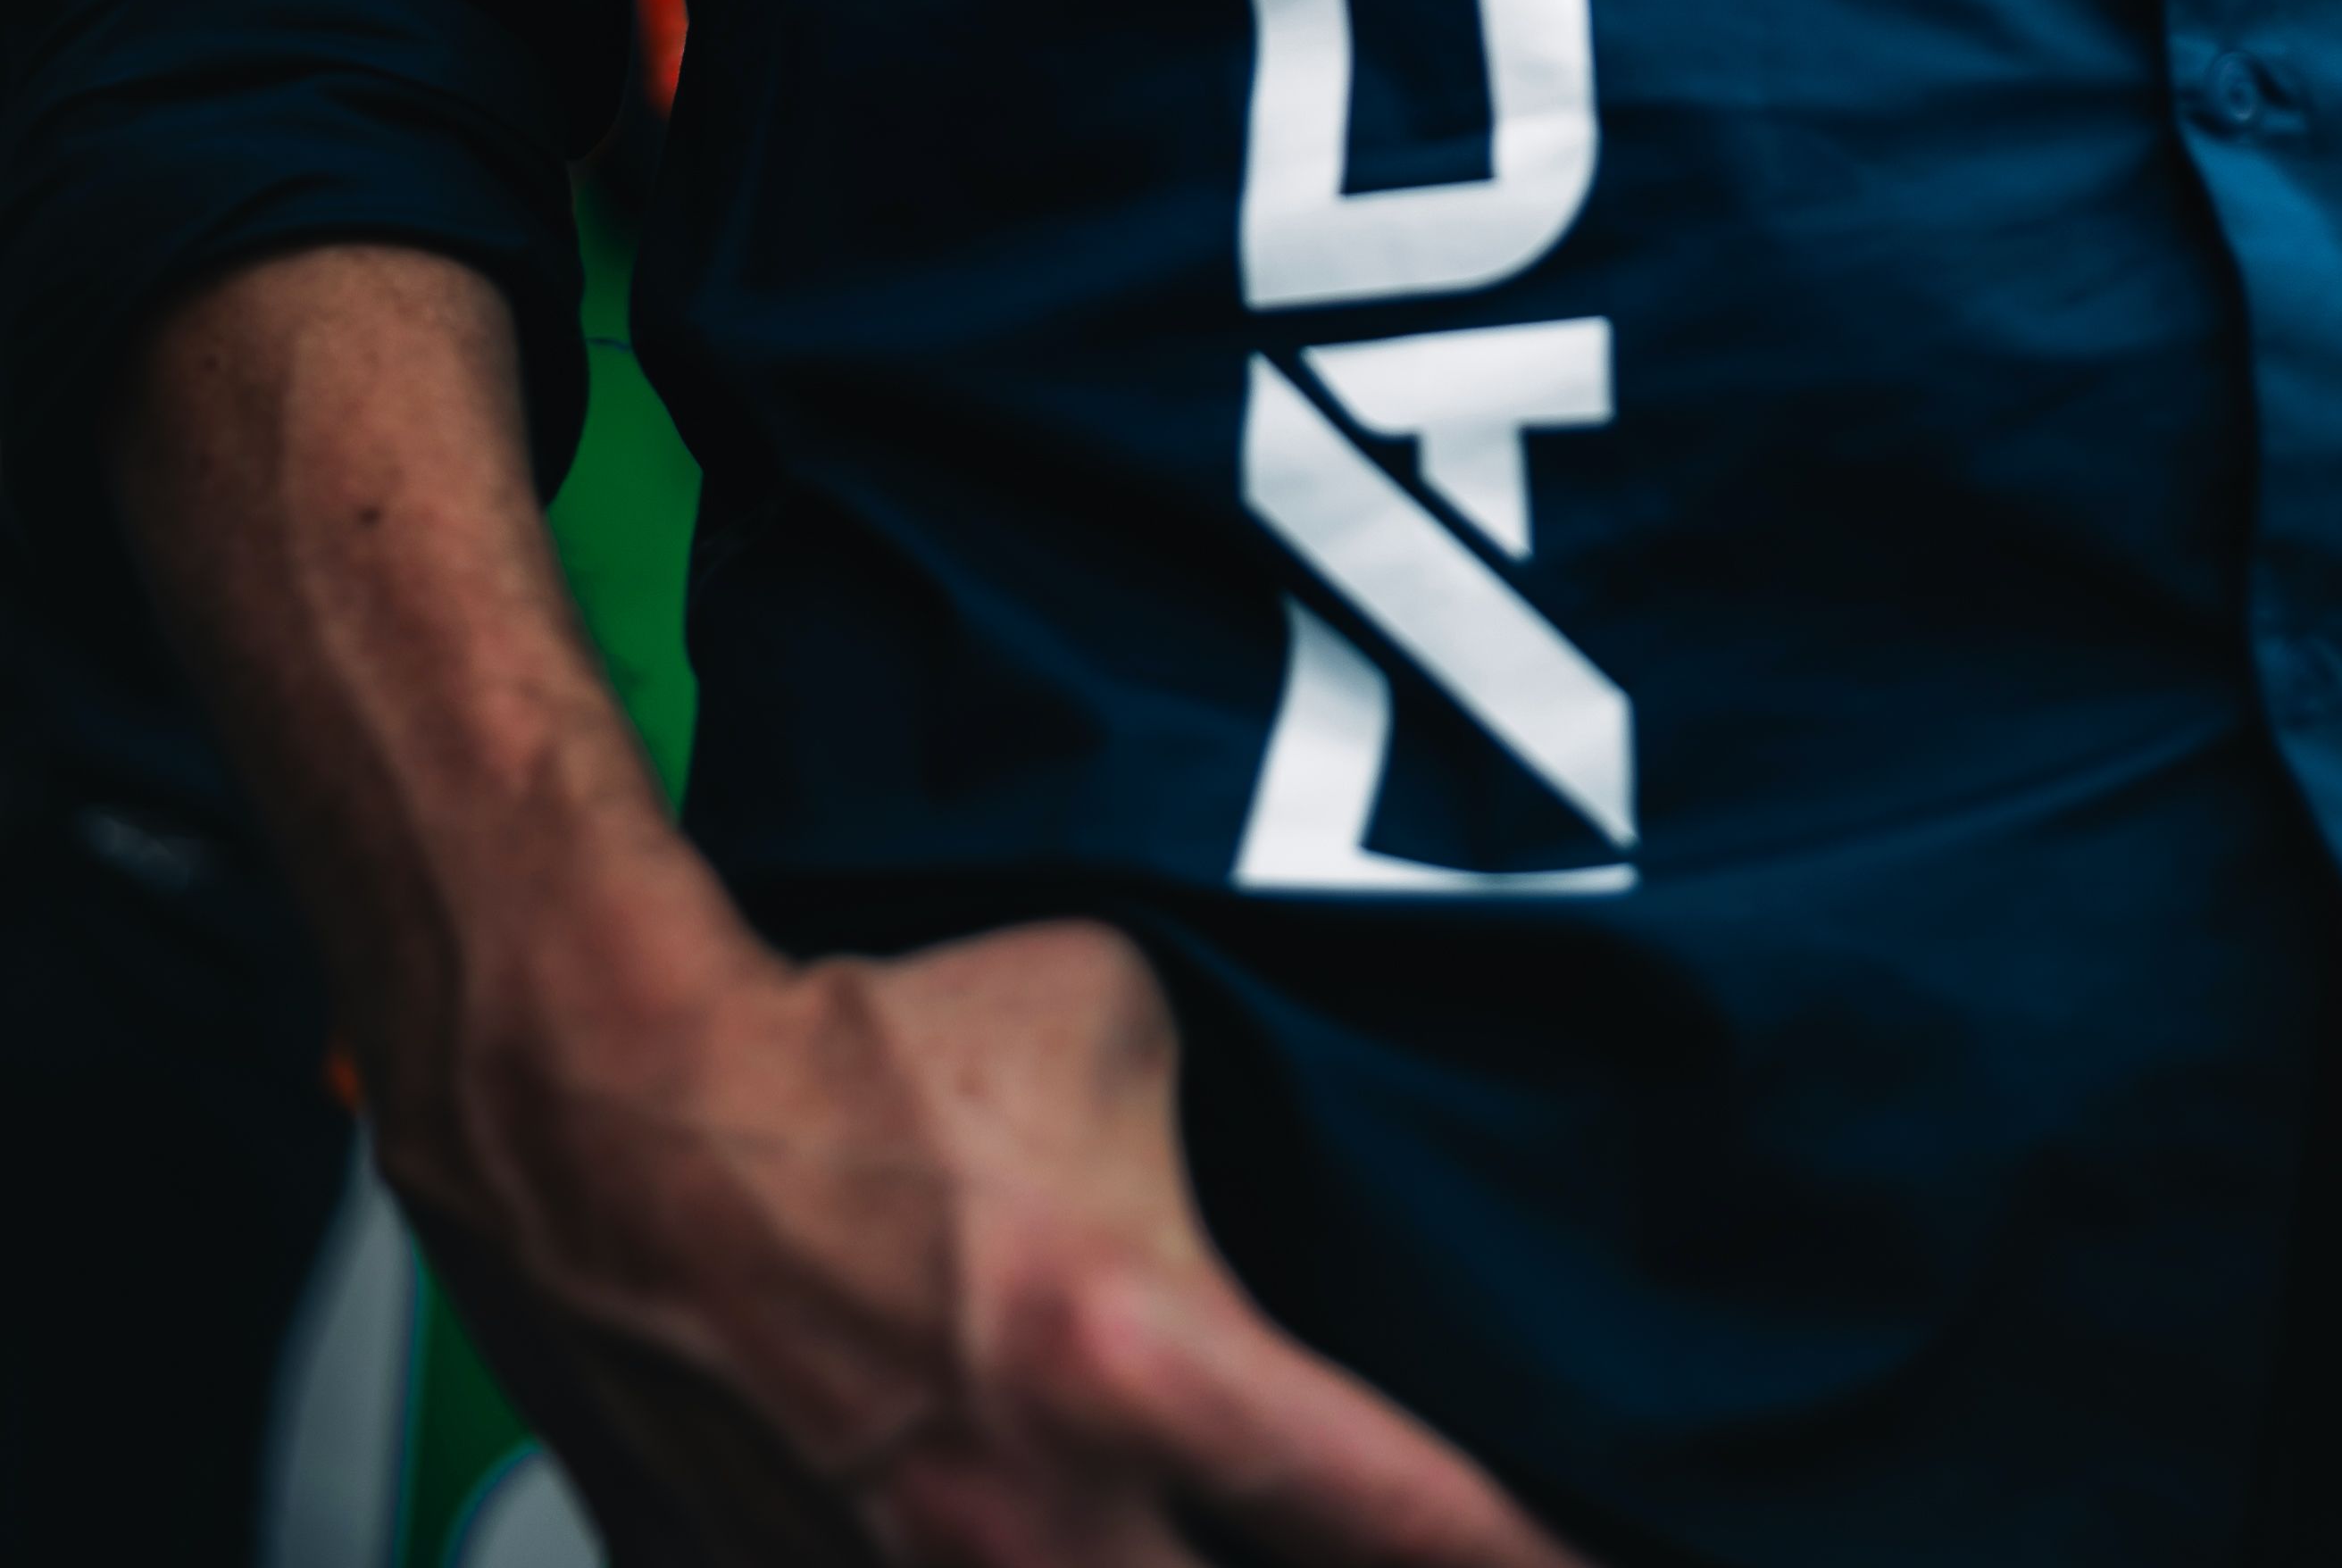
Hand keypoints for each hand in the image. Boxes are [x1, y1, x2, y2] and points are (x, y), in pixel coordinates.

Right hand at [396, 911, 1586, 1567]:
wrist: (618, 1118)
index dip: (1534, 1565)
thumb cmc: (874, 1049)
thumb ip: (1234, 1101)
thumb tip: (1319, 1109)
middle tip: (1375, 1550)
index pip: (1401, 1518)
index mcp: (1139, 1362)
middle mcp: (1038, 1523)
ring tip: (1193, 1538)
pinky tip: (1017, 1538)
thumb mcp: (1111, 1017)